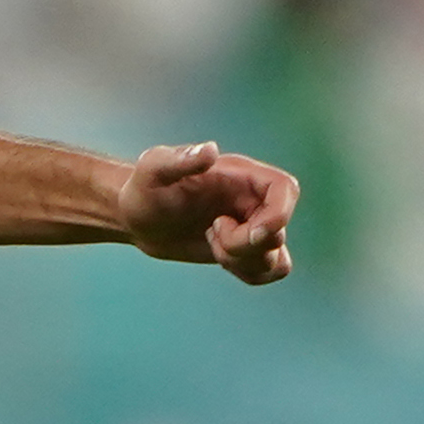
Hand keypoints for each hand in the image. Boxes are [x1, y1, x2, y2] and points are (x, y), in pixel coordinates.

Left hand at [120, 139, 297, 282]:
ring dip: (243, 261)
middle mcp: (252, 200)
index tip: (250, 231)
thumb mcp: (153, 169)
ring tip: (212, 241)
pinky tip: (218, 256)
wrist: (136, 217)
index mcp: (241, 176)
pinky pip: (270, 271)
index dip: (279, 216)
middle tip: (210, 230)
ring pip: (276, 258)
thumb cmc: (144, 188)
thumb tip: (211, 150)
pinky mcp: (244, 250)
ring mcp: (251, 226)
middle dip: (243, 245)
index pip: (286, 189)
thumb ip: (180, 159)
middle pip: (278, 232)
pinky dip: (249, 273)